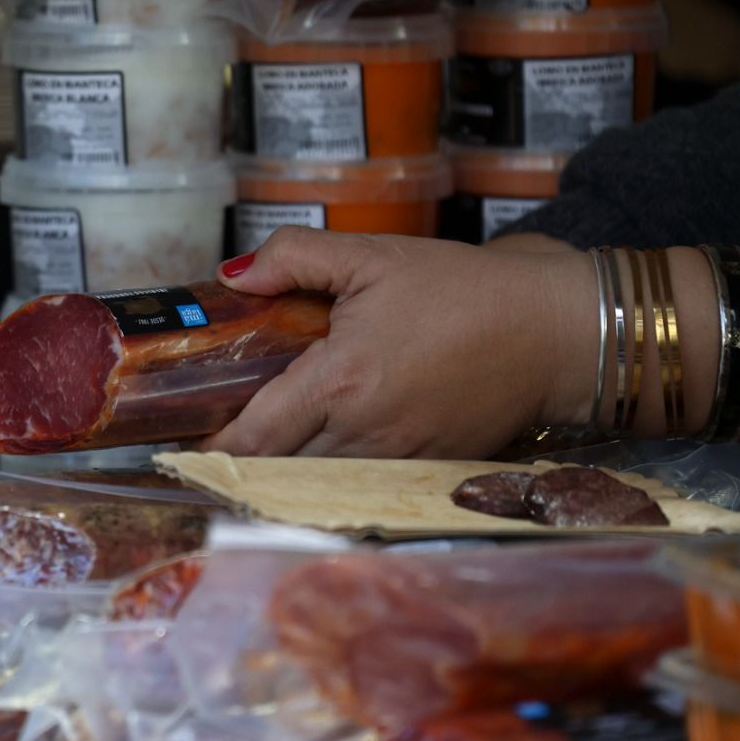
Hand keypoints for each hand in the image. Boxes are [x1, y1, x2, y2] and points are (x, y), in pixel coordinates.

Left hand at [201, 227, 599, 458]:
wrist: (554, 332)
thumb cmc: (464, 291)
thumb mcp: (374, 257)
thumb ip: (296, 258)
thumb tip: (234, 277)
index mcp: (342, 379)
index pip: (258, 431)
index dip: (216, 445)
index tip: (185, 447)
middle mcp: (365, 430)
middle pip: (281, 465)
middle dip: (245, 458)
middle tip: (215, 439)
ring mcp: (398, 457)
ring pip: (318, 481)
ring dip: (286, 470)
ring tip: (260, 449)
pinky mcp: (427, 470)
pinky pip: (362, 483)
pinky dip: (332, 475)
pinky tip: (320, 454)